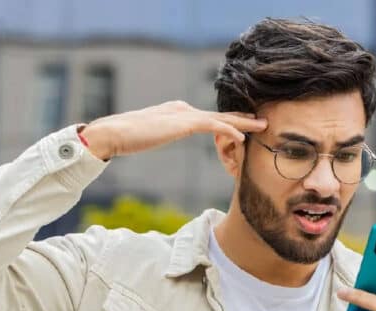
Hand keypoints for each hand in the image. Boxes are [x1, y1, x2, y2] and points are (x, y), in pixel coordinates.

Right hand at [79, 100, 267, 159]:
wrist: (113, 133)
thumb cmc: (127, 137)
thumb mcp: (152, 134)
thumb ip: (164, 131)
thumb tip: (168, 132)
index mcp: (177, 111)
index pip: (208, 116)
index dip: (228, 121)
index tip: (245, 125)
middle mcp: (183, 108)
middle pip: (219, 115)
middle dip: (242, 118)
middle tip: (262, 121)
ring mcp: (183, 114)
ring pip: (220, 118)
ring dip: (243, 123)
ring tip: (262, 126)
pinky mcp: (182, 123)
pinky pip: (212, 126)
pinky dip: (229, 131)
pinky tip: (243, 137)